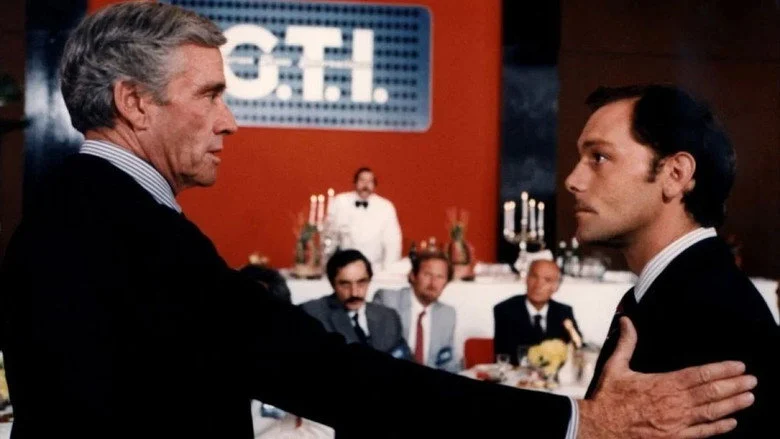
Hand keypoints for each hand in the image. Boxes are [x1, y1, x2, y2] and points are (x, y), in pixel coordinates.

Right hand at [577, 317, 755, 437]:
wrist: (598, 427)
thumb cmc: (607, 397)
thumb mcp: (615, 367)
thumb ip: (626, 343)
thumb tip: (627, 320)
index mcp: (663, 384)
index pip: (700, 375)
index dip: (722, 370)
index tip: (739, 366)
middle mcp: (674, 403)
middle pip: (711, 393)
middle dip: (734, 386)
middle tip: (752, 381)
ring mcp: (675, 423)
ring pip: (711, 412)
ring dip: (733, 405)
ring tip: (749, 398)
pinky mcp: (672, 438)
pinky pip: (701, 434)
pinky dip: (718, 428)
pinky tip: (731, 423)